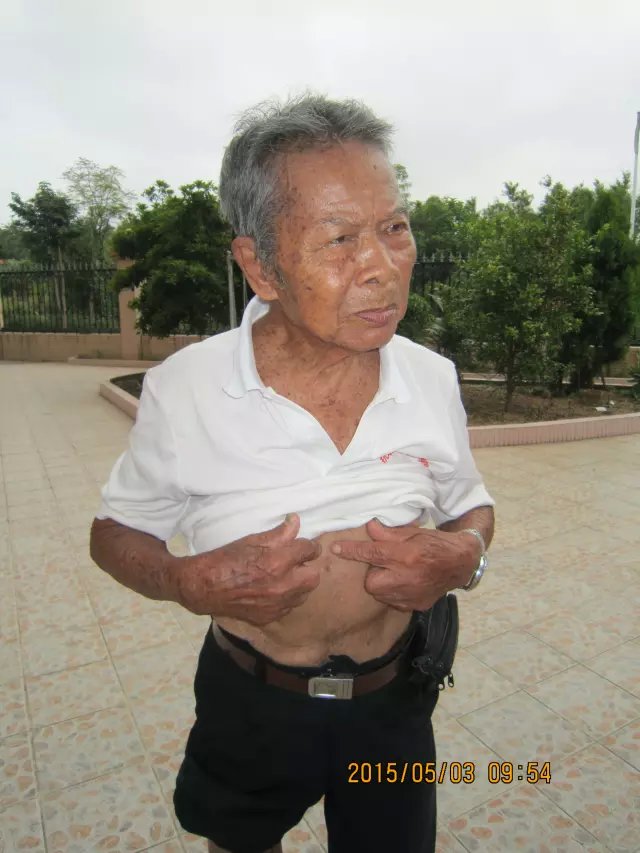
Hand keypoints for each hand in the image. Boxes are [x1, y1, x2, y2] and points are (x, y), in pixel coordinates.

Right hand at [178, 514, 321, 624]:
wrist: (204, 587)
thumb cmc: (226, 558)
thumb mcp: (252, 540)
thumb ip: (279, 533)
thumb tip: (295, 521)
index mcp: (278, 562)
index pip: (309, 550)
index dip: (307, 546)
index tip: (302, 545)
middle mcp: (282, 586)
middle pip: (314, 576)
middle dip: (307, 567)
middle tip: (295, 562)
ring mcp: (277, 605)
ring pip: (304, 594)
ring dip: (299, 584)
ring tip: (284, 577)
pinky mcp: (270, 618)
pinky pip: (289, 607)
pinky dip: (286, 598)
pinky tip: (273, 591)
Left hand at [330, 518, 477, 610]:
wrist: (460, 564)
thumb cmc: (435, 544)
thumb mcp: (412, 532)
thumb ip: (388, 533)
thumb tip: (369, 528)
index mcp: (406, 556)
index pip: (372, 552)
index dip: (353, 550)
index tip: (336, 549)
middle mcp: (408, 578)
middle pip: (372, 582)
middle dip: (374, 573)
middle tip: (385, 563)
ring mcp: (412, 595)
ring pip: (380, 593)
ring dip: (382, 583)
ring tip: (396, 573)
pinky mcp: (416, 606)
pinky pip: (393, 601)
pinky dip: (394, 592)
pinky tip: (405, 583)